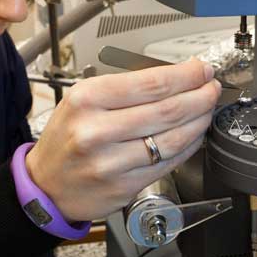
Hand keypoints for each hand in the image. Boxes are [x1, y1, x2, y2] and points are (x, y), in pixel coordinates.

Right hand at [26, 58, 221, 221]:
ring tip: (207, 109)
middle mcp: (97, 130)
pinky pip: (168, 162)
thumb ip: (126, 89)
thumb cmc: (67, 138)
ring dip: (199, 121)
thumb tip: (176, 77)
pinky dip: (188, 146)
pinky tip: (194, 135)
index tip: (202, 70)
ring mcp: (112, 162)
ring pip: (173, 138)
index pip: (152, 83)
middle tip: (211, 87)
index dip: (187, 75)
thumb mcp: (82, 100)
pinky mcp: (125, 186)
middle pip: (168, 109)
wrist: (45, 186)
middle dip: (200, 96)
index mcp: (87, 99)